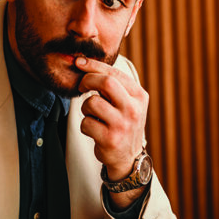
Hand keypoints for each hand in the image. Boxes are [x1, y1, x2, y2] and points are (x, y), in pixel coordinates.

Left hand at [76, 57, 148, 209]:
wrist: (128, 157)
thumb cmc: (122, 123)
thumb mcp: (127, 102)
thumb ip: (114, 85)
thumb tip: (85, 64)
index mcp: (139, 96)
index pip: (115, 73)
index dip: (94, 65)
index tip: (79, 62)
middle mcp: (133, 109)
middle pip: (105, 82)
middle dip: (88, 80)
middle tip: (81, 86)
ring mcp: (122, 125)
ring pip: (92, 103)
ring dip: (85, 107)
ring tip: (92, 114)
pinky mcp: (110, 139)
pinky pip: (86, 123)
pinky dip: (85, 125)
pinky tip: (94, 129)